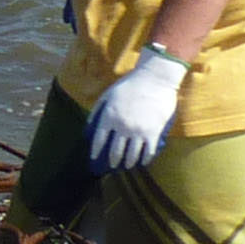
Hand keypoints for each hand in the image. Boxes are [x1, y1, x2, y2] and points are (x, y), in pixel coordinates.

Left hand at [86, 48, 186, 173]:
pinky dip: (145, 159)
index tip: (94, 158)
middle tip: (112, 165)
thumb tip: (89, 126)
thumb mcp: (108, 93)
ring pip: (132, 155)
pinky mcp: (153, 132)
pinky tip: (143, 161)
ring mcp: (138, 131)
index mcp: (109, 117)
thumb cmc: (130, 84)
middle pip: (115, 151)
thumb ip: (97, 110)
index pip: (99, 140)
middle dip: (113, 161)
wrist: (155, 78)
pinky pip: (148, 152)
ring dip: (128, 163)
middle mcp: (122, 127)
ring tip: (127, 165)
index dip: (96, 151)